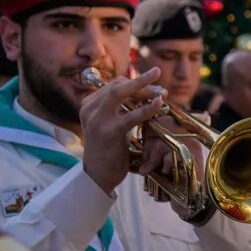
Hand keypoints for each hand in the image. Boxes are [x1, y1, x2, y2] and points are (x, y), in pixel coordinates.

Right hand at [78, 67, 166, 192]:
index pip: (113, 85)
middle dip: (140, 80)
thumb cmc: (108, 150)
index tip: (152, 83)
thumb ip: (118, 109)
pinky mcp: (109, 132)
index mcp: (88, 105)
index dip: (134, 82)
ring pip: (121, 94)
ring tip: (162, 90)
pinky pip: (131, 115)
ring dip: (145, 89)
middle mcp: (89, 109)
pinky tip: (159, 104)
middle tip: (157, 73)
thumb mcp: (109, 124)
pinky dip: (147, 108)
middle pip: (117, 86)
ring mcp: (97, 120)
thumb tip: (142, 91)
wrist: (98, 176)